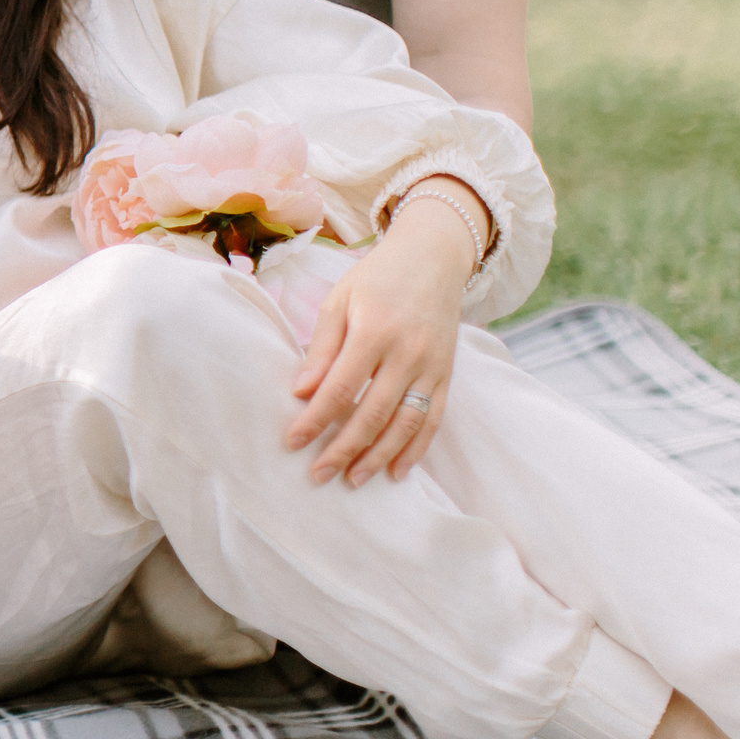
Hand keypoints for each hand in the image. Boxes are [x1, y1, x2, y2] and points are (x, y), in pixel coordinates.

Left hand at [284, 188, 475, 484]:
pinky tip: (397, 471)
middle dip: (344, 448)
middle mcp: (408, 353)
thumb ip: (321, 348)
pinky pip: (433, 419)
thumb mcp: (339, 301)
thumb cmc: (376, 279)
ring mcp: (432, 367)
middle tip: (318, 475)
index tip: (292, 442)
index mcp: (374, 331)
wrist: (433, 259)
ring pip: (406, 424)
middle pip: (373, 413)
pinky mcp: (447, 375)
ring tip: (353, 479)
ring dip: (379, 456)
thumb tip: (300, 393)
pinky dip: (416, 448)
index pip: (339, 388)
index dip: (315, 419)